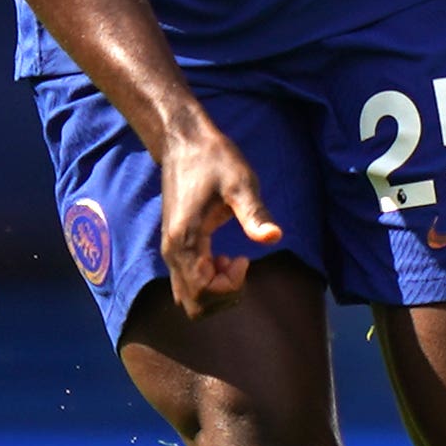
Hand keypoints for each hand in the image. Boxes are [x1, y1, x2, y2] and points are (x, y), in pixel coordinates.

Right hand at [152, 113, 282, 315]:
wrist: (184, 142)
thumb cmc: (214, 159)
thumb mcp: (241, 183)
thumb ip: (255, 213)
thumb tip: (274, 237)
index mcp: (185, 239)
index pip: (202, 291)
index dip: (229, 287)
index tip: (244, 259)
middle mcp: (172, 251)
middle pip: (193, 303)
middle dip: (222, 296)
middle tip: (240, 265)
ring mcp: (170, 250)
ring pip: (187, 297)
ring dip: (214, 290)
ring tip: (232, 261)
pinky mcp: (174, 246)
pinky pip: (186, 283)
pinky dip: (206, 282)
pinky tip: (222, 258)